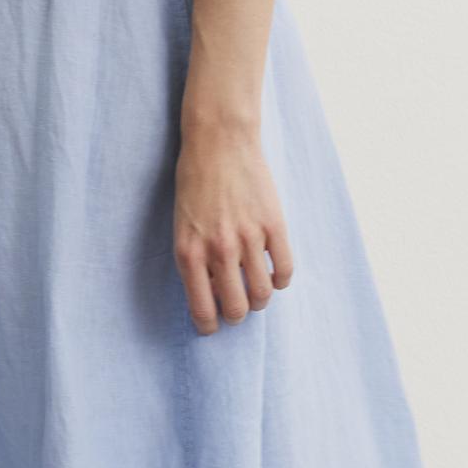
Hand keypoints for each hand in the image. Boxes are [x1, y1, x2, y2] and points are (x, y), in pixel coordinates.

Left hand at [173, 123, 292, 333]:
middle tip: (237, 306)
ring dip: (260, 299)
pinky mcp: (275, 225)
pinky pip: (285, 270)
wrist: (219, 141)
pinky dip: (281, 280)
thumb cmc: (195, 183)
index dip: (210, 326)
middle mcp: (219, 251)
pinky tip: (275, 274)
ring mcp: (249, 238)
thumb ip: (195, 261)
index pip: (203, 311)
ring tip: (257, 291)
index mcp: (190, 254)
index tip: (213, 326)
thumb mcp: (182, 227)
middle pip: (237, 308)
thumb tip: (213, 293)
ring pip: (263, 294)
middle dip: (237, 314)